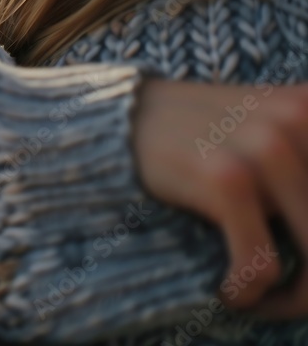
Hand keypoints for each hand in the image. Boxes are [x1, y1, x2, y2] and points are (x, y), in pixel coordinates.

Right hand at [133, 79, 307, 316]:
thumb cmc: (201, 135)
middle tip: (286, 297)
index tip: (300, 264)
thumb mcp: (272, 125)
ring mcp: (266, 149)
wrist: (126, 119)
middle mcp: (300, 121)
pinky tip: (229, 291)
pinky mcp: (226, 178)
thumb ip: (302, 159)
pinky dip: (247, 290)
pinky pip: (261, 263)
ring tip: (256, 295)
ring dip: (289, 296)